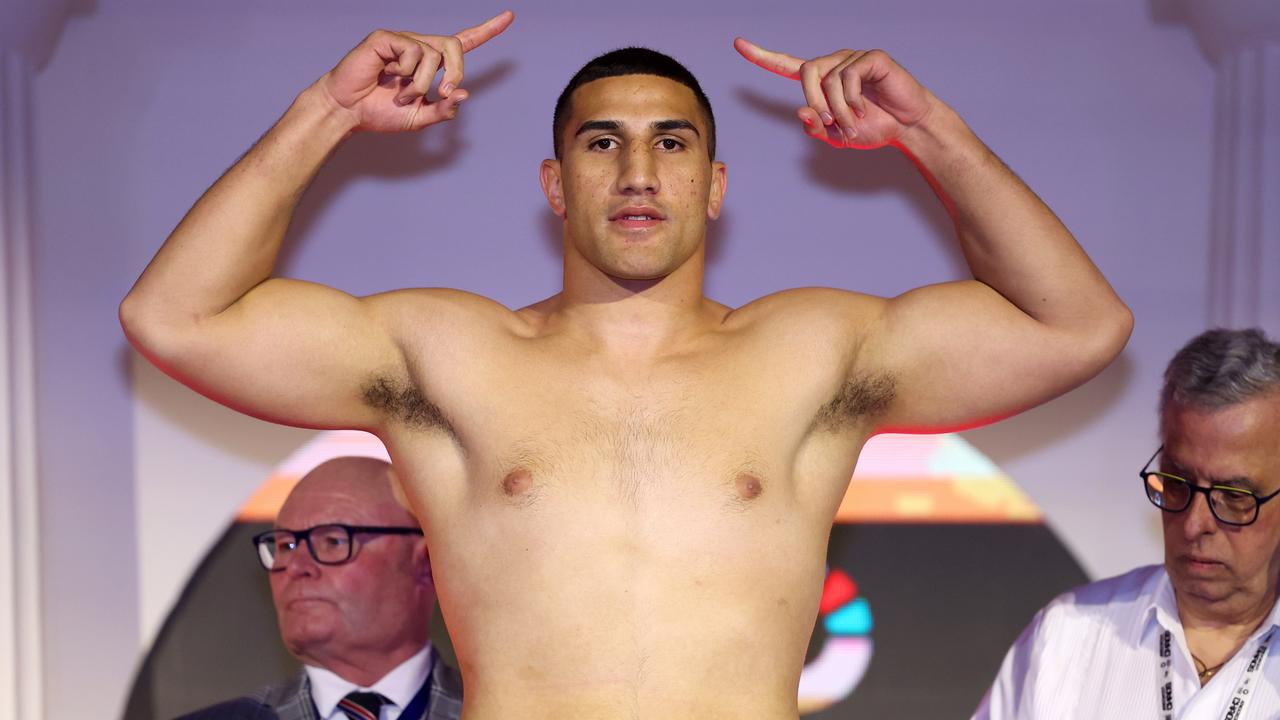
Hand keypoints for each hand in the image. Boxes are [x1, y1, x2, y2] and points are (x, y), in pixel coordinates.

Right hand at [320, 11, 513, 132]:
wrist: (348, 112)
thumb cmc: (379, 112)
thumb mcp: (419, 118)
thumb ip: (443, 109)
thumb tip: (463, 92)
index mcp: (430, 64)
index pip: (463, 42)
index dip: (487, 30)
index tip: (509, 16)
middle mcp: (419, 47)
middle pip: (454, 45)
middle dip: (456, 71)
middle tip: (442, 94)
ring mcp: (402, 40)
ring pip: (432, 54)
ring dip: (420, 83)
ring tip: (400, 94)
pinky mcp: (386, 38)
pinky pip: (412, 50)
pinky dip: (405, 71)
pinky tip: (388, 76)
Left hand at [734, 38, 933, 148]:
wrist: (908, 128)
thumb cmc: (874, 129)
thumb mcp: (838, 136)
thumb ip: (817, 127)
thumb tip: (800, 112)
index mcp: (821, 81)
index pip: (787, 65)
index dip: (762, 57)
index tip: (738, 44)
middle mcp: (834, 64)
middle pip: (806, 70)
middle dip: (814, 101)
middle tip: (831, 122)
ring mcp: (853, 58)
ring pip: (828, 78)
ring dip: (838, 109)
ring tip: (854, 124)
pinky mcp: (872, 58)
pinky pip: (850, 75)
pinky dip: (854, 99)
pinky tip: (866, 109)